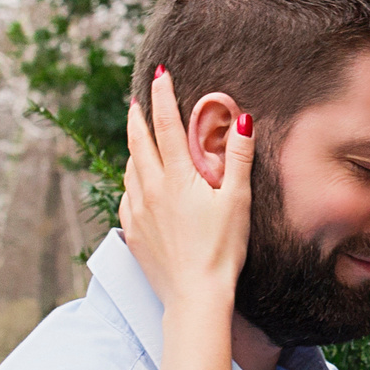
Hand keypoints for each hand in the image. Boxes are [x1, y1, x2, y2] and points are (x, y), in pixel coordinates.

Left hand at [121, 75, 251, 369]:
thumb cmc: (222, 250)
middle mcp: (150, 188)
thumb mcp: (238, 200)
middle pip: (138, 142)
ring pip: (130, 168)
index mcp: (177, 177)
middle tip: (136, 100)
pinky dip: (131, 181)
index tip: (160, 74)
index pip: (167, 124)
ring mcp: (137, 210)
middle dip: (137, 117)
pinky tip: (136, 184)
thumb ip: (239, 158)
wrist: (194, 295)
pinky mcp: (132, 231)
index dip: (163, 95)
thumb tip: (242, 120)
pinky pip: (127, 195)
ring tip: (139, 140)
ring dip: (134, 149)